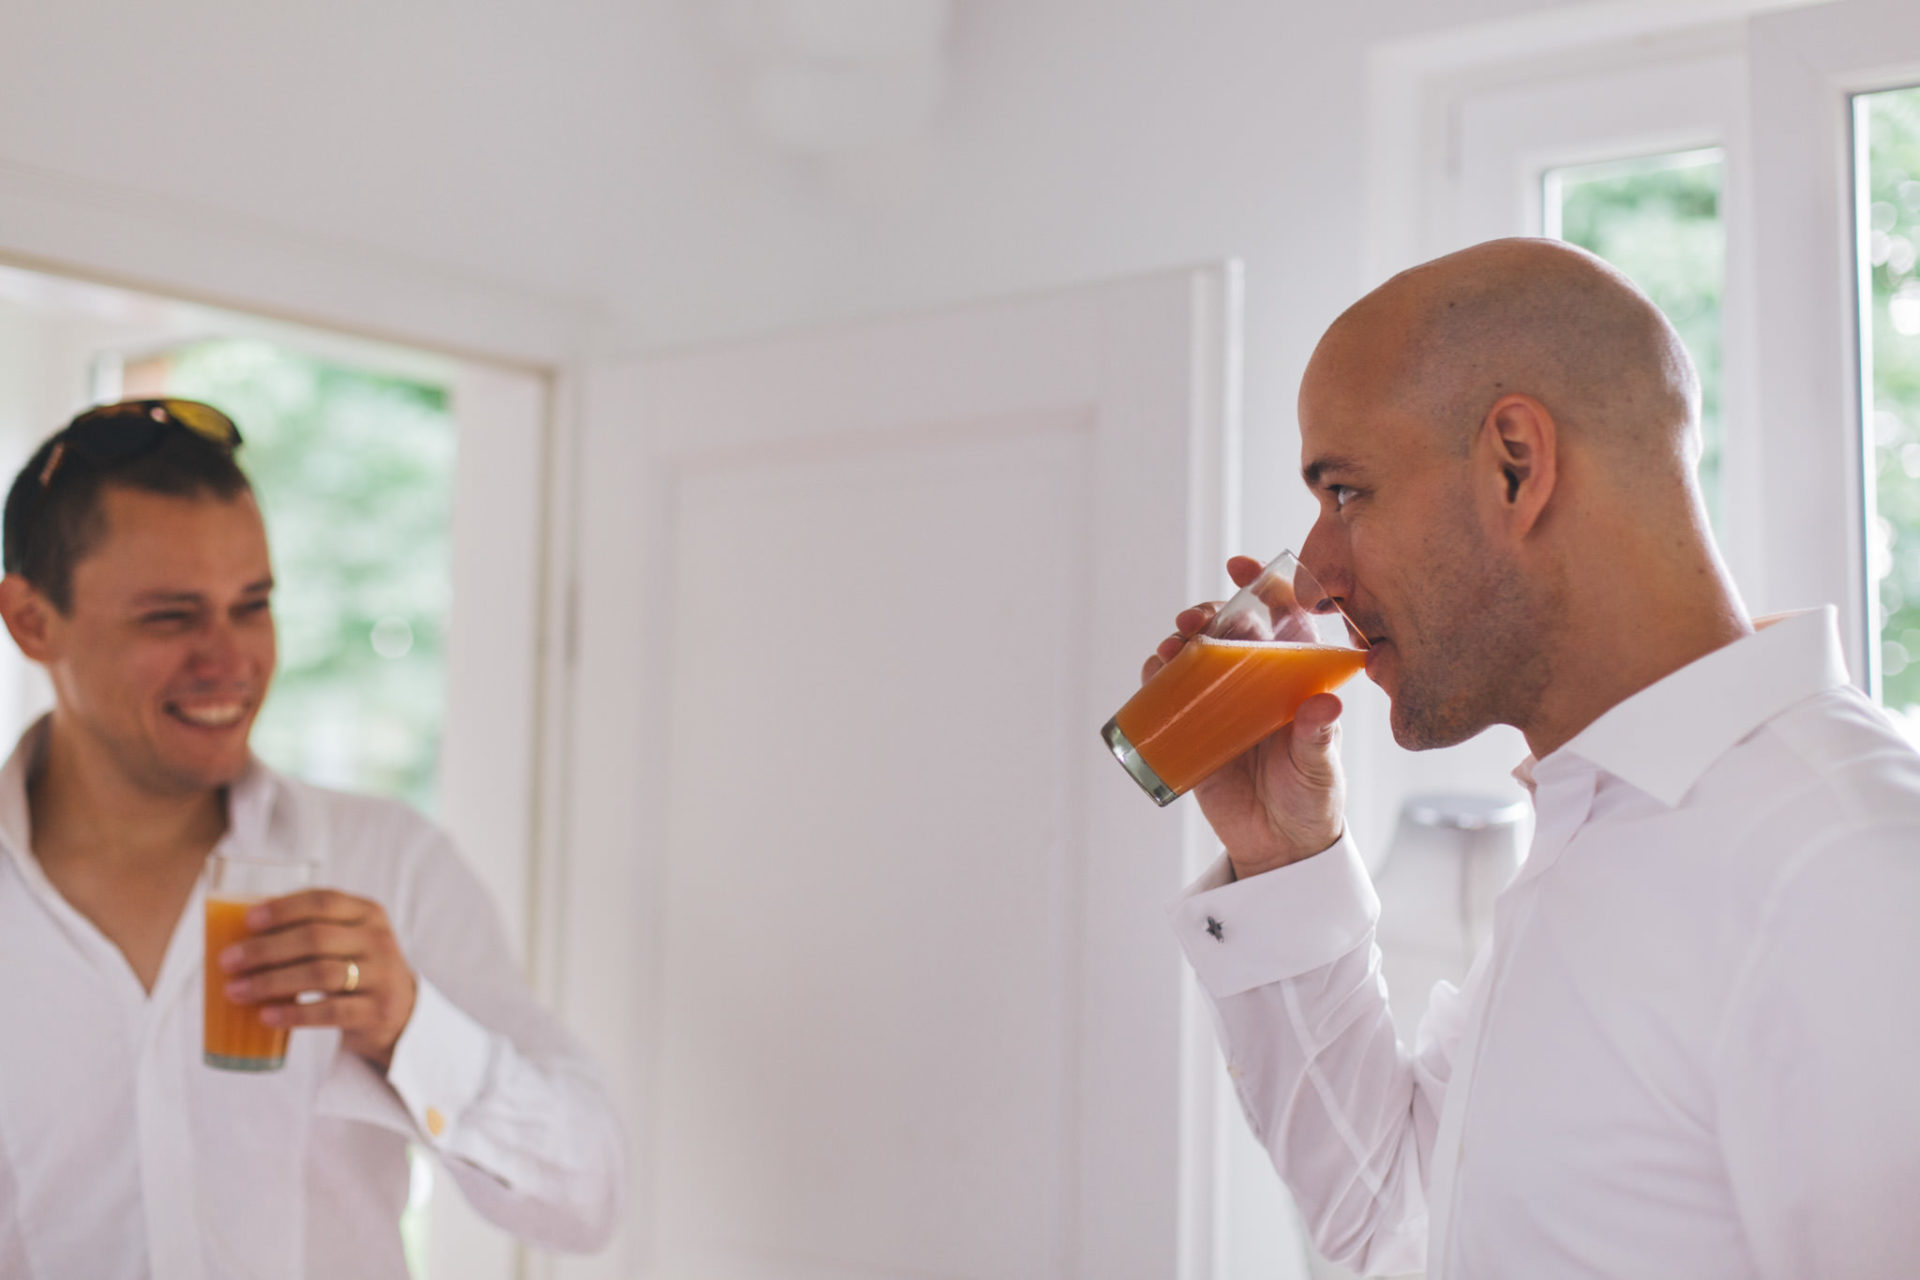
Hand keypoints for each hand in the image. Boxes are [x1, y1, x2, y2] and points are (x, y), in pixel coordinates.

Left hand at [219, 889, 417, 1071]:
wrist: (400, 1011)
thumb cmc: (355, 967)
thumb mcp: (348, 939)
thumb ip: (310, 929)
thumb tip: (235, 932)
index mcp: (368, 913)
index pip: (324, 901)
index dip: (284, 908)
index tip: (247, 921)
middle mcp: (378, 940)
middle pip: (316, 938)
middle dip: (266, 949)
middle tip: (228, 961)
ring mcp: (381, 976)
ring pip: (320, 974)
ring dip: (271, 982)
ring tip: (236, 990)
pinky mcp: (376, 1011)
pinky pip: (330, 1012)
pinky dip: (294, 1013)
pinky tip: (266, 1016)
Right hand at [1141, 555, 1348, 878]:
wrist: (1279, 846)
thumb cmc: (1312, 800)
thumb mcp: (1318, 769)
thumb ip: (1318, 738)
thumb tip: (1323, 706)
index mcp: (1297, 676)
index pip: (1284, 616)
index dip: (1265, 585)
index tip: (1241, 567)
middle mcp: (1258, 680)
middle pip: (1232, 628)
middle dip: (1211, 611)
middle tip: (1196, 620)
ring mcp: (1223, 701)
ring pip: (1198, 653)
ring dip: (1181, 639)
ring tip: (1173, 646)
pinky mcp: (1194, 726)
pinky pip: (1170, 690)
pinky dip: (1157, 673)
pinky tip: (1155, 668)